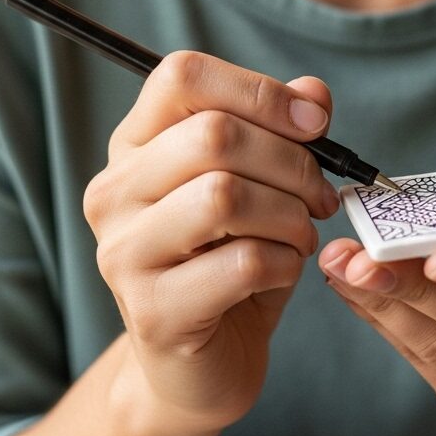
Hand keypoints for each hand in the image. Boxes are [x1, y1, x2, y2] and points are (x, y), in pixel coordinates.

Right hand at [82, 52, 340, 432]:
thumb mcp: (263, 181)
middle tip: (320, 194)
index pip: (182, 75)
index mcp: (137, 142)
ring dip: (289, 214)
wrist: (202, 360)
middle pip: (214, 134)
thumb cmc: (233, 254)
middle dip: (292, 161)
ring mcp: (124, 252)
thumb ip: (285, 129)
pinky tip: (284, 269)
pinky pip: (241, 263)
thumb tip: (313, 94)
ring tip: (301, 233)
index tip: (314, 123)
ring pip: (225, 196)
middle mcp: (116, 190)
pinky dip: (285, 261)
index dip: (259, 90)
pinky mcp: (152, 311)